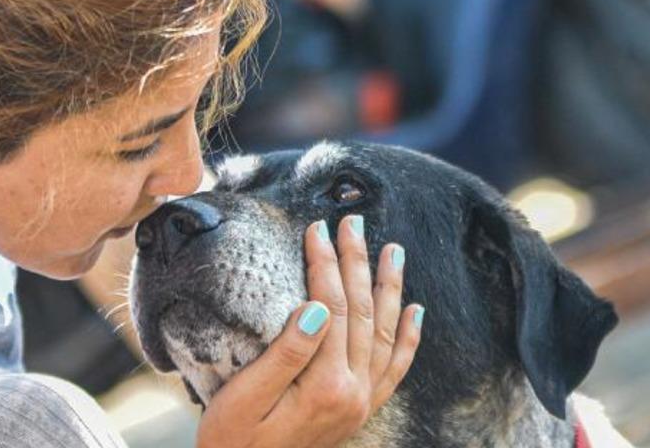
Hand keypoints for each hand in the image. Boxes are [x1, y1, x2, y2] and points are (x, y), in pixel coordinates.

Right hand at [197, 215, 423, 447]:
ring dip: (390, 289)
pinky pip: (395, 369)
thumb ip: (285, 353)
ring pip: (385, 333)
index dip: (324, 264)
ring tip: (393, 250)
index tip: (317, 229)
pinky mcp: (361, 409)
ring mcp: (362, 402)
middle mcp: (353, 393)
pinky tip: (416, 311)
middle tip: (353, 223)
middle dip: (357, 263)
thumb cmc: (233, 440)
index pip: (331, 307)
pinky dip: (408, 338)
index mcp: (324, 386)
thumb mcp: (244, 398)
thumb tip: (316, 307)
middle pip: (362, 313)